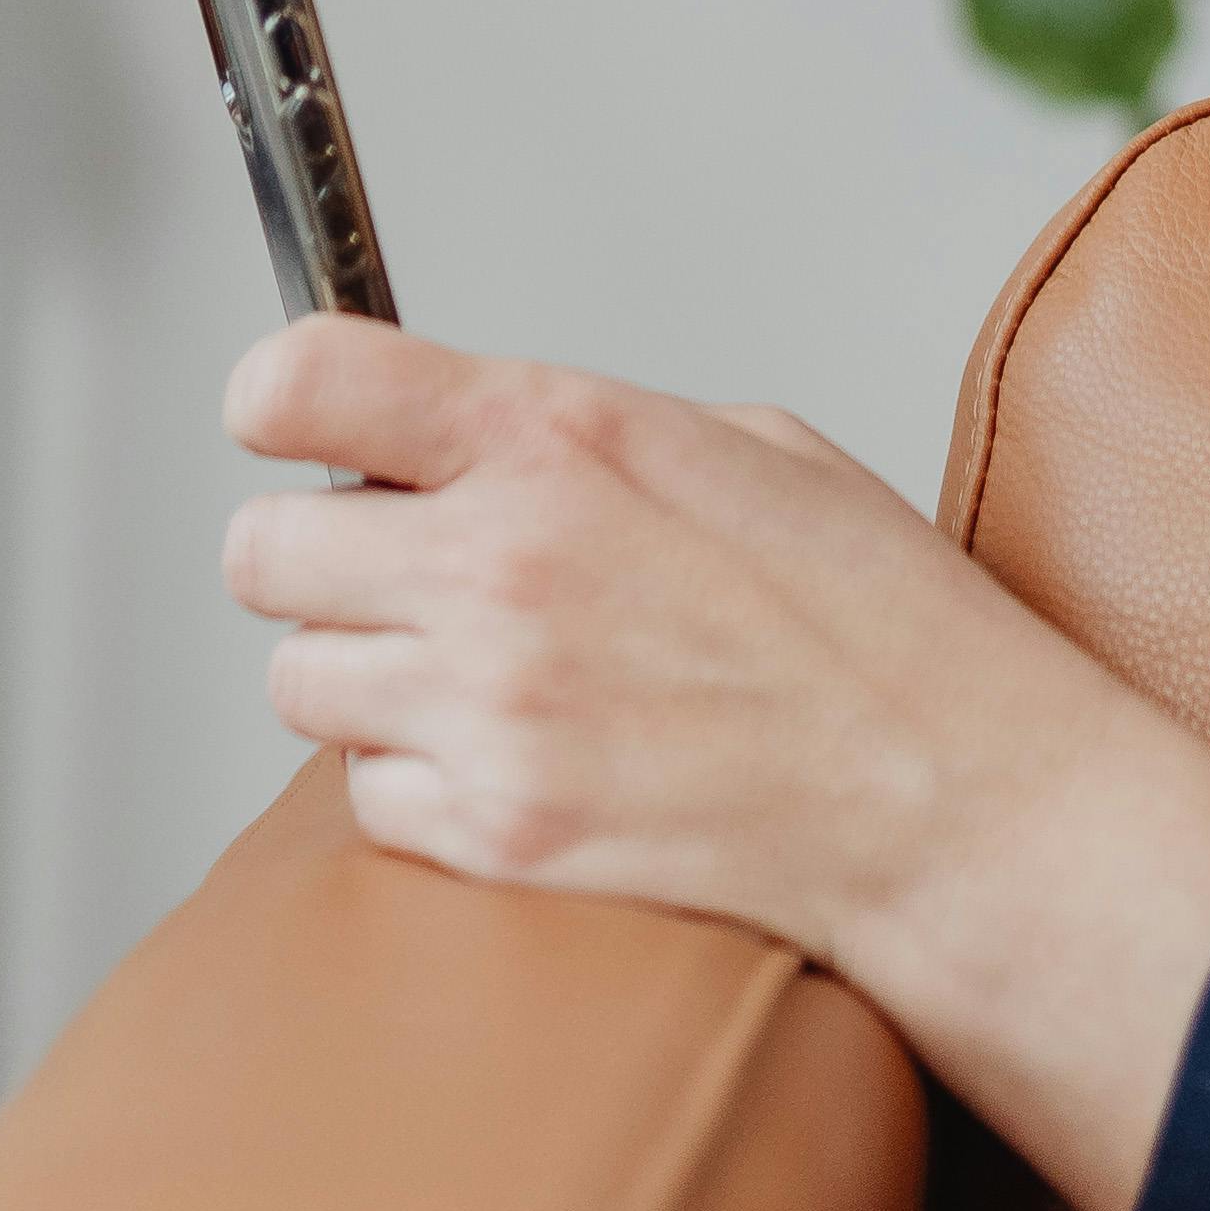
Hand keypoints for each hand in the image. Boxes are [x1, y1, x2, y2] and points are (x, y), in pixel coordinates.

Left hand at [220, 322, 1209, 1210]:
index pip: (310, 378)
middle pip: (264, 552)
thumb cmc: (872, 614)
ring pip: (300, 684)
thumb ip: (578, 431)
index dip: (276, 397)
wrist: (945, 791)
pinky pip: (365, 799)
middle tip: (396, 573)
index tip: (284, 417)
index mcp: (559, 434)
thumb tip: (460, 441)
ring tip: (473, 677)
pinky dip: (417, 786)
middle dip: (318, 559)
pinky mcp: (497, 832)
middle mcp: (501, 560)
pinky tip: (516, 763)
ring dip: (364, 678)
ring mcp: (490, 706)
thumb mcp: (743, 442)